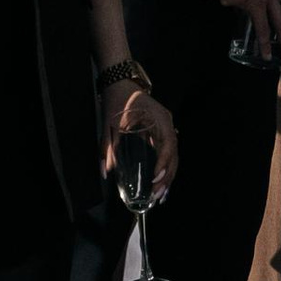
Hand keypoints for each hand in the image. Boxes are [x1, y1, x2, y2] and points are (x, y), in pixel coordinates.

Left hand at [104, 83, 178, 197]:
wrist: (122, 84)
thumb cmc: (117, 100)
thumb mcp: (109, 123)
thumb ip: (107, 147)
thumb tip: (106, 171)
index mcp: (159, 119)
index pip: (168, 144)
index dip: (164, 162)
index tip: (155, 178)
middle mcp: (168, 124)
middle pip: (174, 154)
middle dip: (166, 177)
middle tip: (157, 196)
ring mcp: (168, 128)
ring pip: (174, 156)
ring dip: (168, 177)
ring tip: (161, 197)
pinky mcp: (163, 133)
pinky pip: (169, 153)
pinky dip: (166, 168)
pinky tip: (162, 183)